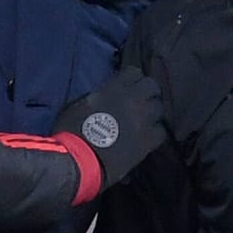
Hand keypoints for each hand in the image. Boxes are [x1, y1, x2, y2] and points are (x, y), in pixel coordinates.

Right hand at [53, 67, 164, 194]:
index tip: (128, 86)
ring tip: (143, 120)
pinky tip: (146, 136)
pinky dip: (155, 132)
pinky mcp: (148, 140)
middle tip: (139, 102)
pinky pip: (161, 131)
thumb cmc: (70, 131)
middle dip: (147, 92)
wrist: (79, 160)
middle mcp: (134, 100)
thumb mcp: (79, 103)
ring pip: (159, 108)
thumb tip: (107, 95)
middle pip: (152, 87)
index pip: (135, 73)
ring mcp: (144, 120)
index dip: (132, 79)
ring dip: (151, 112)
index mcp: (114, 88)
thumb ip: (98, 95)